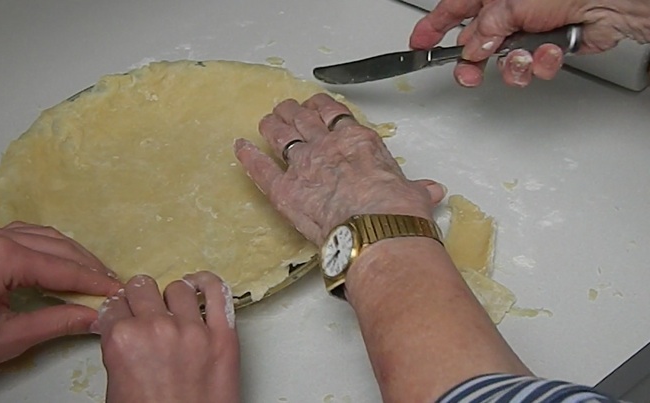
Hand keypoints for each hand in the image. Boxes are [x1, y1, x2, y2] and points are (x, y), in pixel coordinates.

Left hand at [0, 222, 120, 383]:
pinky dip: (51, 249)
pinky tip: (64, 264)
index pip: (63, 268)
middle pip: (57, 248)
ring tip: (95, 277)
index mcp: (1, 258)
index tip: (119, 292)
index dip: (94, 282)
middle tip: (112, 287)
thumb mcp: (9, 339)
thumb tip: (97, 317)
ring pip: (45, 237)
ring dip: (72, 256)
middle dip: (88, 268)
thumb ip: (58, 322)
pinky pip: (27, 236)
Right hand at [99, 272, 239, 402]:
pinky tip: (200, 287)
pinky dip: (208, 284)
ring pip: (178, 288)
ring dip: (173, 298)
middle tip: (146, 312)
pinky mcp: (223, 336)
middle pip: (143, 287)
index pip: (114, 304)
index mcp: (122, 340)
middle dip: (141, 299)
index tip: (125, 314)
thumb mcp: (116, 385)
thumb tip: (124, 330)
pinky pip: (218, 292)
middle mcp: (156, 328)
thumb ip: (119, 349)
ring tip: (175, 310)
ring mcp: (193, 330)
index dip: (119, 311)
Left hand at [234, 93, 445, 245]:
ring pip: (280, 135)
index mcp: (356, 141)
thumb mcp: (413, 193)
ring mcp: (302, 166)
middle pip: (303, 120)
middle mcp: (326, 147)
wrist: (376, 231)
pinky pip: (260, 168)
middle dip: (293, 113)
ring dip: (272, 125)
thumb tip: (431, 192)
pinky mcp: (284, 190)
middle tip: (287, 110)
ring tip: (267, 121)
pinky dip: (248, 157)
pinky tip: (240, 148)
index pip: (333, 114)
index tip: (315, 106)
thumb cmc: (396, 210)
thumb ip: (417, 189)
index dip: (320, 107)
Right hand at [409, 0, 649, 86]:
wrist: (610, 5)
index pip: (452, 12)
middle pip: (475, 44)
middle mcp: (508, 14)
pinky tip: (550, 51)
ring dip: (513, 66)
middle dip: (472, 64)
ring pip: (503, 62)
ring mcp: (527, 32)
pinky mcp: (546, 50)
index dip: (432, 30)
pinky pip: (532, 67)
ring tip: (523, 57)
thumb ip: (484, 29)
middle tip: (469, 74)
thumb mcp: (510, 5)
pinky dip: (540, 63)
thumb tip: (471, 49)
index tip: (418, 45)